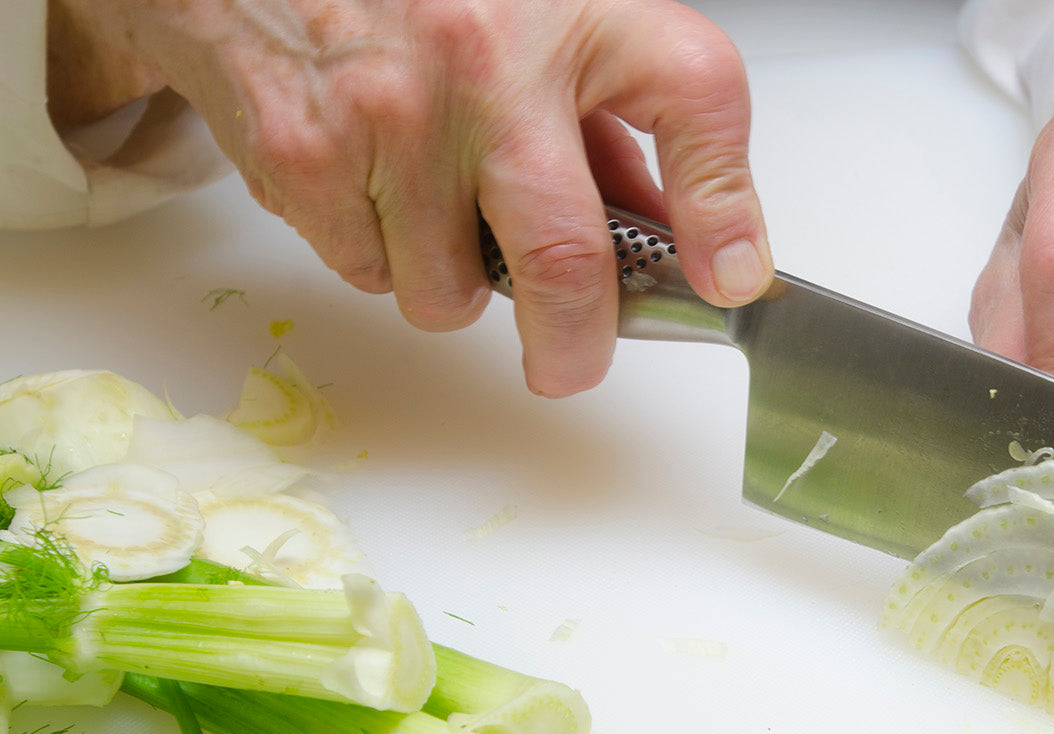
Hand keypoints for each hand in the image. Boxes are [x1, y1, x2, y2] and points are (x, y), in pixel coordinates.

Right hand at [56, 0, 772, 395]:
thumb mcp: (554, 22)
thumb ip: (619, 129)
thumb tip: (684, 245)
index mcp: (577, 14)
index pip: (693, 97)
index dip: (724, 209)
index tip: (732, 281)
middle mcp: (486, 61)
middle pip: (562, 258)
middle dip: (574, 345)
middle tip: (571, 361)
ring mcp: (390, 113)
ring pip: (449, 295)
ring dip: (452, 283)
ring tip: (436, 203)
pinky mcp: (304, 156)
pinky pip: (368, 275)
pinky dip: (377, 254)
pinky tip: (372, 181)